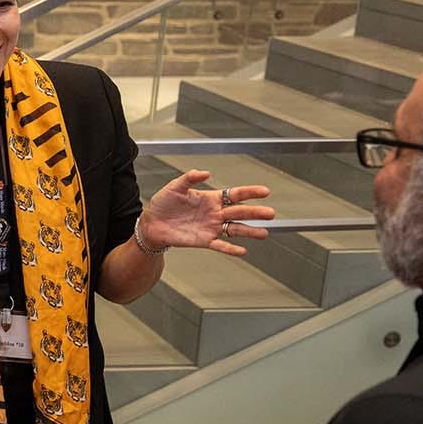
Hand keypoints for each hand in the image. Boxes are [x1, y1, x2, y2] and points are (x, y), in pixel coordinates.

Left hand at [140, 170, 274, 256]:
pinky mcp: (204, 241)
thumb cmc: (163, 204)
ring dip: (250, 231)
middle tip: (270, 213)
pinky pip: (220, 245)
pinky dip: (231, 249)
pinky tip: (242, 250)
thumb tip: (205, 172)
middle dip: (256, 212)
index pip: (235, 194)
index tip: (265, 191)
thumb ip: (190, 178)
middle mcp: (215, 213)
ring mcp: (211, 228)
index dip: (250, 192)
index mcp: (211, 198)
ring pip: (235, 230)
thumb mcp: (175, 187)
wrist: (151, 224)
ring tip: (264, 233)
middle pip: (240, 212)